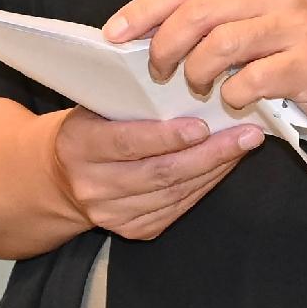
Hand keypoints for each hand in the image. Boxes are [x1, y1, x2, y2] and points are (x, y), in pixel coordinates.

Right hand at [54, 109, 259, 241]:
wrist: (60, 178)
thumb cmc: (89, 128)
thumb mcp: (96, 106)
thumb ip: (132, 97)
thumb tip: (189, 77)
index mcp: (79, 146)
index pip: (127, 143)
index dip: (167, 137)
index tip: (203, 126)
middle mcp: (93, 186)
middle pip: (160, 173)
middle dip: (210, 154)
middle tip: (246, 135)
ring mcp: (113, 214)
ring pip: (174, 193)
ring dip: (215, 169)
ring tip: (243, 146)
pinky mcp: (133, 230)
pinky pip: (178, 208)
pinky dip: (206, 185)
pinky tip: (224, 166)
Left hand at [108, 0, 306, 124]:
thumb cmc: (295, 37)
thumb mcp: (256, 7)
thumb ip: (211, 11)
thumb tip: (147, 32)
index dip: (144, 9)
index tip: (115, 33)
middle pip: (197, 13)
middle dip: (165, 47)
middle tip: (158, 72)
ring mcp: (293, 24)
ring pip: (219, 45)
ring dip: (196, 72)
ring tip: (197, 87)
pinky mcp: (306, 61)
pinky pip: (250, 80)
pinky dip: (231, 94)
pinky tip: (232, 100)